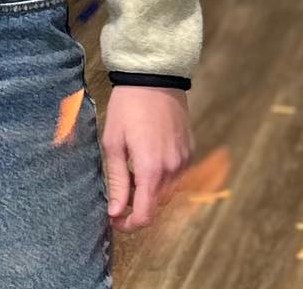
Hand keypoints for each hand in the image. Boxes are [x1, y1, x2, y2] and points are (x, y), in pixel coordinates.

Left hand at [101, 85, 193, 231]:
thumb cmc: (127, 107)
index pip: (145, 216)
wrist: (154, 76)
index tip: (114, 220)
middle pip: (156, 205)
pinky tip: (145, 158)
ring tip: (130, 171)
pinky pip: (175, 174)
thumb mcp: (113, 141)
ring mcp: (184, 161)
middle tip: (117, 192)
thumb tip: (114, 212)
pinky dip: (160, 176)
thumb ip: (116, 180)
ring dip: (149, 191)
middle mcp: (172, 170)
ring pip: (167, 191)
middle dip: (136, 206)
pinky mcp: (189, 150)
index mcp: (151, 170)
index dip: (129, 224)